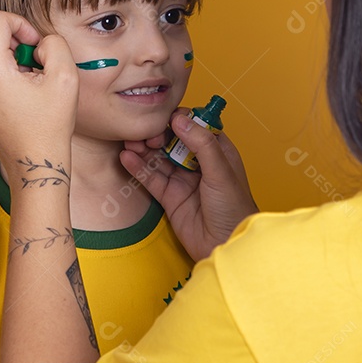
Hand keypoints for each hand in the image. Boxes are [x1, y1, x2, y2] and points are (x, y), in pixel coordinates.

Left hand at [0, 11, 78, 171]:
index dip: (22, 24)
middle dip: (3, 30)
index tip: (36, 46)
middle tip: (24, 48)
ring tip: (23, 68)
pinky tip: (19, 83)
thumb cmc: (50, 127)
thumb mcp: (65, 78)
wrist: (35, 164)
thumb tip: (39, 43)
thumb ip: (55, 45)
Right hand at [120, 109, 257, 260]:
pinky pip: (151, 178)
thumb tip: (180, 119)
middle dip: (157, 134)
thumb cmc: (234, 209)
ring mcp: (183, 180)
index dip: (180, 120)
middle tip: (145, 133)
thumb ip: (201, 144)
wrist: (226, 245)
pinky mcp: (170, 197)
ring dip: (144, 149)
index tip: (165, 117)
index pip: (195, 127)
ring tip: (130, 142)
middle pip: (173, 141)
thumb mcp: (220, 171)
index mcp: (217, 152)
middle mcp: (198, 163)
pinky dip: (139, 168)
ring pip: (159, 158)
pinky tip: (127, 157)